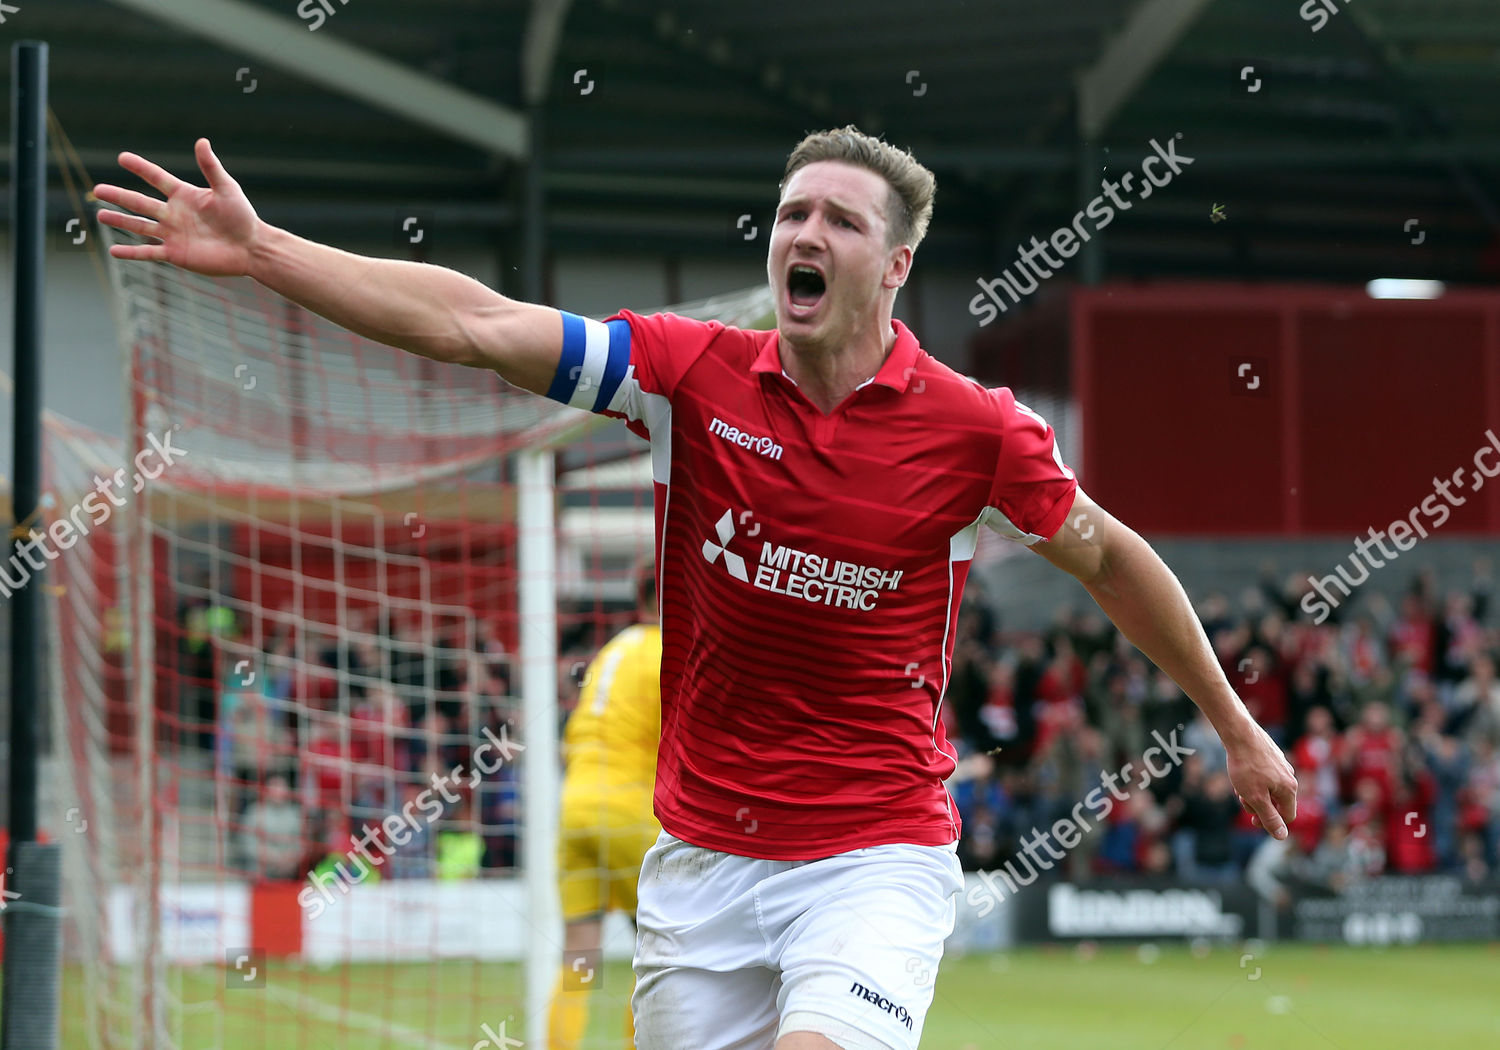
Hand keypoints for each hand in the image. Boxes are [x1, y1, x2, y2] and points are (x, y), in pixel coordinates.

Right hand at [93, 138, 261, 276]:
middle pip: (140, 202)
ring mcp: (173, 234)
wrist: (251, 248)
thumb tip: (201, 141)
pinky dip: (131, 252)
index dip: (141, 168)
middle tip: (97, 189)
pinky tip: (113, 251)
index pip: (157, 178)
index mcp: (184, 196)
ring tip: (100, 214)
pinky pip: (149, 253)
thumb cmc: (242, 217)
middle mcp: (174, 214)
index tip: (122, 157)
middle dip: (119, 195)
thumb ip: (211, 167)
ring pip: (140, 226)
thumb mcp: (226, 189)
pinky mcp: (175, 254)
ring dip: (120, 220)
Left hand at [1225, 718, 1296, 838]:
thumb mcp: (1255, 797)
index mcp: (1289, 789)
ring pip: (1269, 788)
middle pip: (1277, 802)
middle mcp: (1290, 776)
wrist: (1239, 733)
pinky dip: (1252, 779)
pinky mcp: (1271, 756)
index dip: (1270, 823)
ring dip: (1253, 792)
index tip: (1252, 820)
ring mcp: (1281, 765)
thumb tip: (1282, 836)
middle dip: (1258, 805)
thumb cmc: (1246, 766)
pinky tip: (1240, 772)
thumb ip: (1269, 817)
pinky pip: (1265, 776)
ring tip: (1238, 784)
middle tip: (1241, 798)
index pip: (1287, 816)